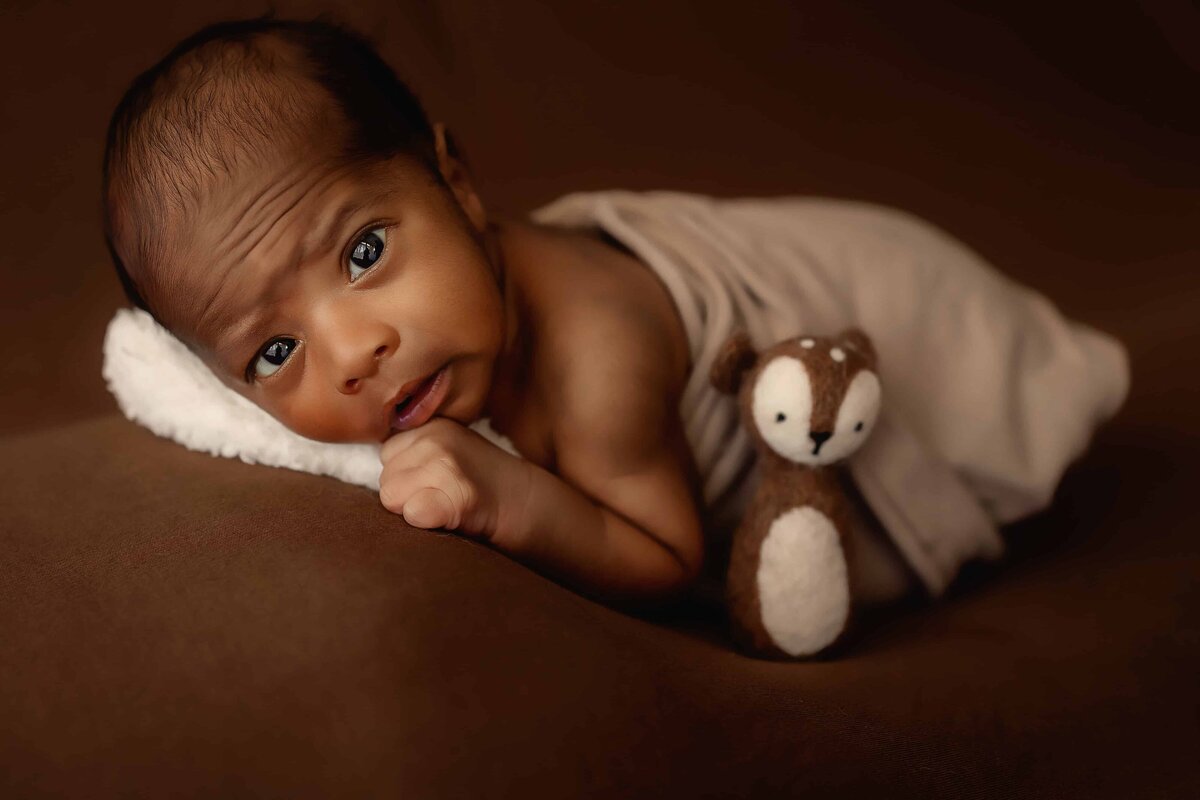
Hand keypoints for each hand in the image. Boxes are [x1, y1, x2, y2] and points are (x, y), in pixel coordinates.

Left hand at [378, 417, 530, 539]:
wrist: (528, 502)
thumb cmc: (479, 484)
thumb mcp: (448, 451)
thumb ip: (412, 453)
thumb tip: (359, 467)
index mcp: (432, 425)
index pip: (386, 455)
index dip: (407, 476)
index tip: (437, 482)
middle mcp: (437, 439)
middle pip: (385, 479)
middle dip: (407, 495)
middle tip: (444, 497)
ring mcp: (447, 464)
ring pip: (392, 498)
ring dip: (415, 510)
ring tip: (448, 506)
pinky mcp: (458, 494)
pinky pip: (413, 513)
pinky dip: (426, 523)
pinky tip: (451, 518)